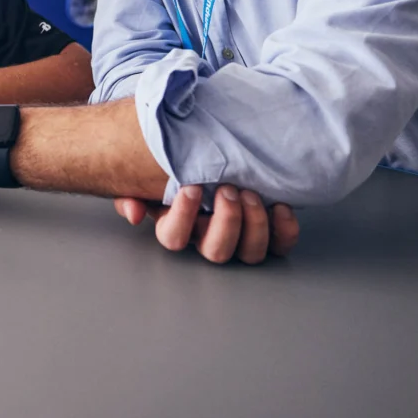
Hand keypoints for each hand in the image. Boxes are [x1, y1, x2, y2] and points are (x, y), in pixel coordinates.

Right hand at [114, 184, 298, 264]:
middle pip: (216, 252)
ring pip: (250, 254)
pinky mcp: (269, 237)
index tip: (191, 186)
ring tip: (250, 193)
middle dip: (225, 221)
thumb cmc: (177, 173)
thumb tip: (135, 213)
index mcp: (179, 228)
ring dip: (254, 224)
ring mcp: (240, 242)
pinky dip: (284, 230)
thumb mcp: (147, 180)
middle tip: (227, 189)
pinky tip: (280, 206)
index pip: (174, 238)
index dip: (183, 216)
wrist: (211, 164)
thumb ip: (133, 193)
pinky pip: (280, 246)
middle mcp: (209, 240)